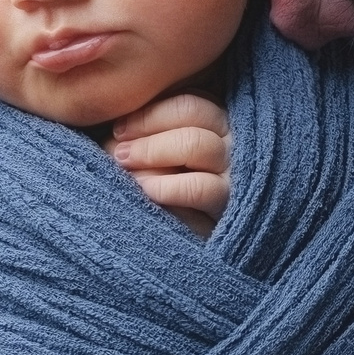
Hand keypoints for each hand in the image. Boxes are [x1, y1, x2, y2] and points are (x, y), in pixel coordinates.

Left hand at [106, 93, 229, 236]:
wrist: (179, 252)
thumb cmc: (167, 197)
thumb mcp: (160, 162)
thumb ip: (147, 138)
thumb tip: (117, 131)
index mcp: (219, 126)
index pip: (190, 102)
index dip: (150, 113)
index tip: (119, 130)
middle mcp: (234, 144)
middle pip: (193, 116)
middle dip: (147, 129)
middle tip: (118, 152)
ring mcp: (236, 175)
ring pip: (196, 143)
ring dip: (152, 151)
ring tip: (126, 168)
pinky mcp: (231, 209)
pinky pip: (199, 188)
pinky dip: (166, 186)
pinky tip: (145, 191)